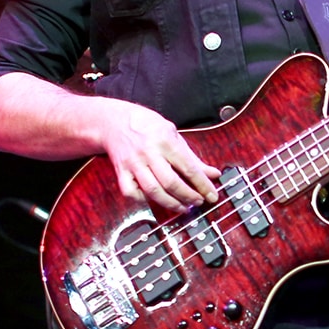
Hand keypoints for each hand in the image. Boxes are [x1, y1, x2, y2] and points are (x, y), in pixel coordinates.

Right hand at [103, 102, 222, 212]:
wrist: (115, 121)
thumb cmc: (147, 126)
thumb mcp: (173, 134)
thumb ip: (193, 157)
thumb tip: (213, 174)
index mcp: (165, 141)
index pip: (188, 167)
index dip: (203, 185)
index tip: (212, 195)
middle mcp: (149, 153)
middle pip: (171, 182)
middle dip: (188, 197)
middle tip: (198, 202)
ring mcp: (133, 163)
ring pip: (152, 191)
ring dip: (170, 203)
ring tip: (182, 207)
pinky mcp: (120, 171)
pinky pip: (131, 192)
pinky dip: (143, 200)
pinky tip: (154, 200)